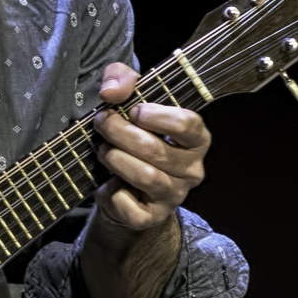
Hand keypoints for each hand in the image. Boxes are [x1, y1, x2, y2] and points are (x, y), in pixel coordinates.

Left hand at [89, 62, 207, 233]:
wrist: (121, 186)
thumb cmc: (131, 135)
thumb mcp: (127, 98)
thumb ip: (121, 80)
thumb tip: (112, 91)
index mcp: (196, 139)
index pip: (188, 124)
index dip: (156, 115)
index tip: (134, 110)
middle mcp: (192, 168)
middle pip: (155, 150)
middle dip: (120, 133)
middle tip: (102, 124)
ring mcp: (174, 195)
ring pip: (144, 176)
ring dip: (114, 159)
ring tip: (102, 151)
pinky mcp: (152, 217)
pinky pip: (130, 207)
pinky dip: (111, 194)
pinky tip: (107, 183)